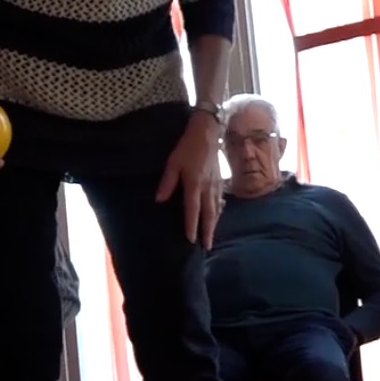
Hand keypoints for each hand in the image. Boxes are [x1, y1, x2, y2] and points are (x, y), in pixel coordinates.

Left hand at [156, 110, 223, 246]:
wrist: (207, 132)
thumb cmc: (187, 147)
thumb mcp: (173, 163)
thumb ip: (167, 182)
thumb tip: (159, 201)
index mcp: (194, 184)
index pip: (192, 209)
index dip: (192, 225)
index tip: (191, 240)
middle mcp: (207, 187)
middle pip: (208, 214)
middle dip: (208, 231)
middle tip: (207, 247)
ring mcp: (216, 185)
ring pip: (216, 209)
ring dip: (214, 224)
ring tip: (211, 237)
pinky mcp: (220, 181)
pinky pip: (220, 201)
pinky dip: (218, 212)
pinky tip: (217, 217)